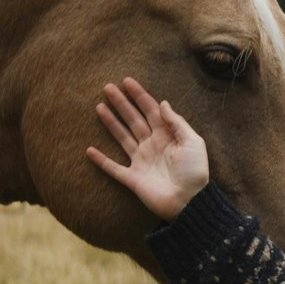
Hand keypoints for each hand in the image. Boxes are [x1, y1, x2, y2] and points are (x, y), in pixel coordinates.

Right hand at [87, 78, 209, 219]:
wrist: (189, 202)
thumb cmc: (195, 172)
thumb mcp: (192, 142)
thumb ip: (176, 122)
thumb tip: (162, 102)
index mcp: (167, 135)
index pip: (150, 110)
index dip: (140, 96)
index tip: (127, 81)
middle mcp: (152, 145)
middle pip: (133, 120)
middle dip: (121, 104)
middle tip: (107, 87)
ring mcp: (141, 161)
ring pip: (122, 138)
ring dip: (111, 123)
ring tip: (99, 107)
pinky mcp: (132, 179)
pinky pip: (113, 168)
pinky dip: (101, 160)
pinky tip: (89, 150)